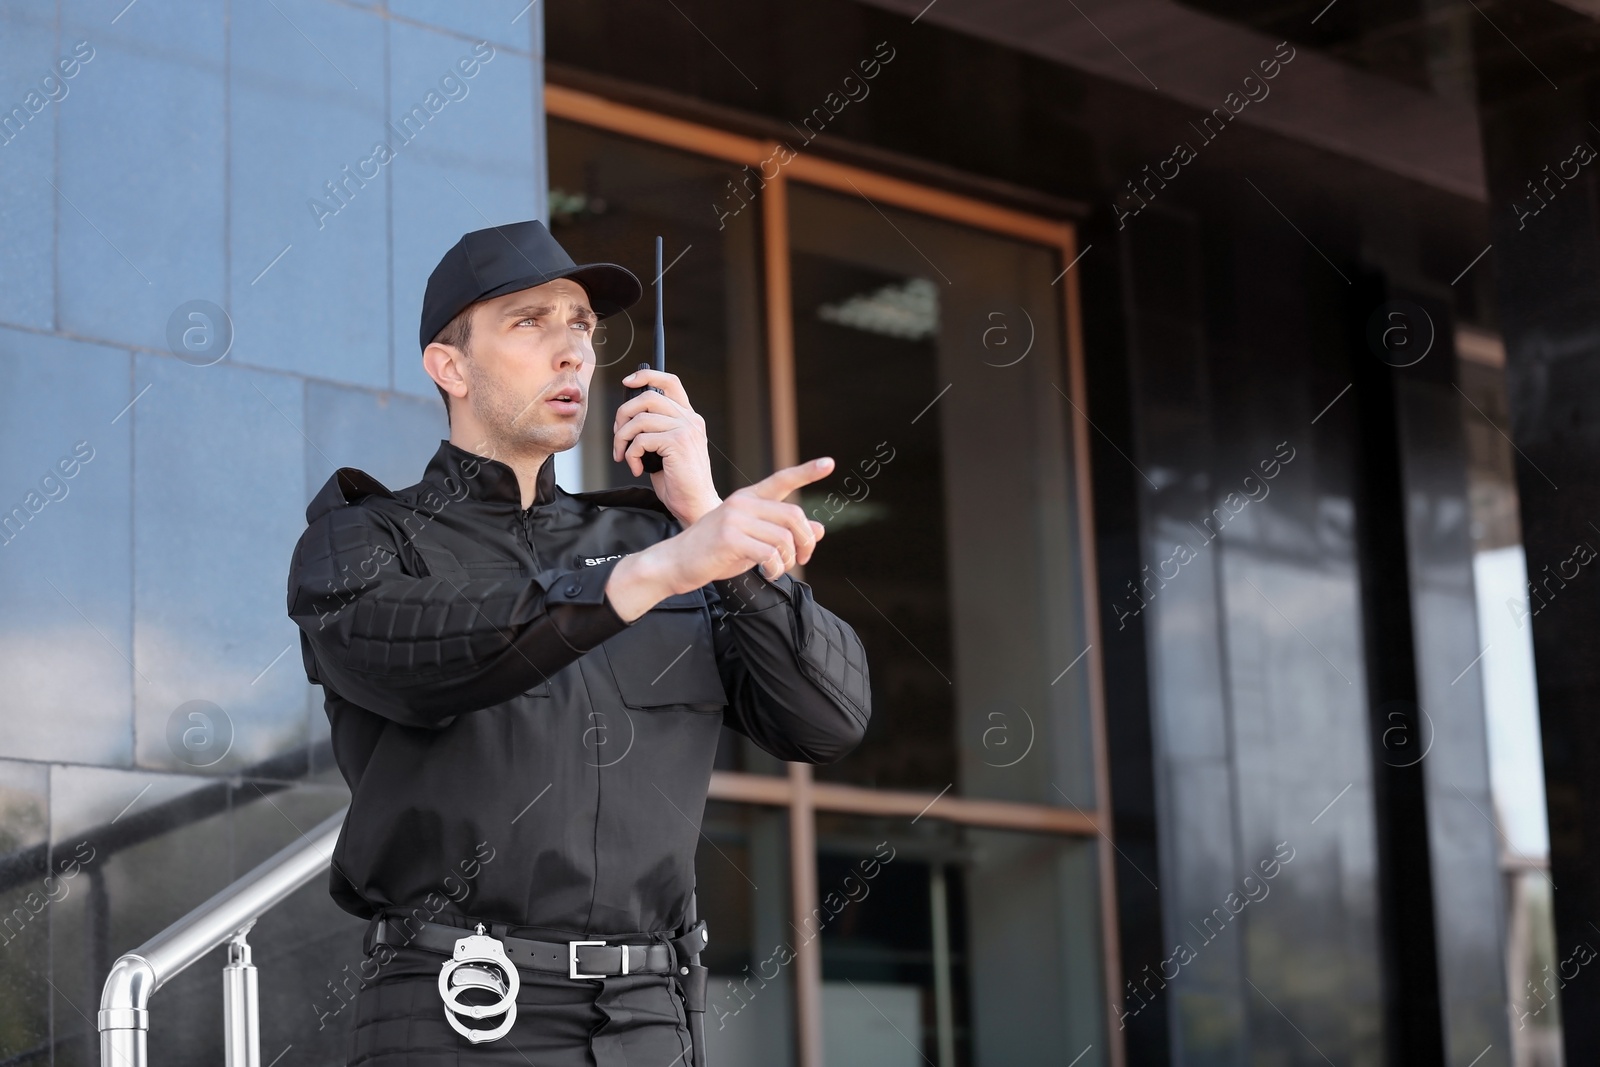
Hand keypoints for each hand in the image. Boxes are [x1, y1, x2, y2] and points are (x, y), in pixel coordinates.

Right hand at [605, 457, 834, 620]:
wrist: (676, 563)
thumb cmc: (715, 552)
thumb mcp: (752, 541)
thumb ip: (782, 533)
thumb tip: (820, 530)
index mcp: (748, 498)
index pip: (781, 480)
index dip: (807, 472)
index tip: (829, 463)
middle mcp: (743, 503)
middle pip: (794, 515)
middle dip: (805, 541)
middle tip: (802, 558)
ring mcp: (735, 518)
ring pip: (784, 538)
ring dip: (788, 560)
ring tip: (778, 570)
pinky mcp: (730, 538)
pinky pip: (770, 554)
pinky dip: (776, 568)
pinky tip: (768, 574)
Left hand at [611, 368, 719, 525]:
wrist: (695, 504)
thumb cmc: (678, 481)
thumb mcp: (666, 449)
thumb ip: (655, 430)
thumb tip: (627, 419)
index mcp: (689, 418)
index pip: (670, 382)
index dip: (647, 375)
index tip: (627, 382)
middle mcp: (690, 420)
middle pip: (648, 397)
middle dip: (623, 414)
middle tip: (618, 436)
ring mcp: (686, 430)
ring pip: (639, 420)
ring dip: (622, 439)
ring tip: (623, 456)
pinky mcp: (678, 443)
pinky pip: (640, 440)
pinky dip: (631, 455)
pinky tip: (637, 468)